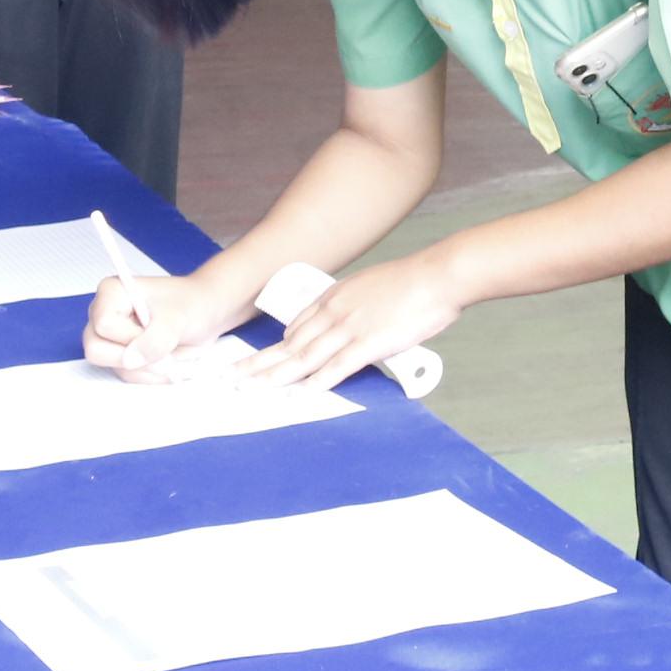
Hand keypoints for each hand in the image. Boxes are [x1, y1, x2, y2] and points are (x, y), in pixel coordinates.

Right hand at [81, 261, 261, 375]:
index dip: (130, 336)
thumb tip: (130, 360)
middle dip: (137, 358)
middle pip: (97, 350)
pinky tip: (169, 362)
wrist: (206, 314)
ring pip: (115, 367)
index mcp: (111, 293)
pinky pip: (128, 375)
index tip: (156, 331)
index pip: (105, 325)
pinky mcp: (122, 355)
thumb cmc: (192, 304)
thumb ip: (155, 339)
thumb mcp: (177, 318)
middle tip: (165, 354)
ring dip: (150, 369)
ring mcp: (112, 338)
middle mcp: (104, 314)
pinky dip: (152, 375)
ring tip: (173, 355)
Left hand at [254, 248, 468, 389]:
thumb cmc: (413, 283)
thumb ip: (359, 307)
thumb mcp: (373, 288)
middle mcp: (334, 312)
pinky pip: (337, 367)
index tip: (258, 360)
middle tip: (234, 376)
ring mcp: (350, 328)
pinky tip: (300, 394)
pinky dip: (317, 383)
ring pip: (304, 357)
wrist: (437, 276)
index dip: (276, 346)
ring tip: (252, 389)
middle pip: (290, 343)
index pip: (296, 325)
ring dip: (276, 376)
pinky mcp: (369, 343)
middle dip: (260, 362)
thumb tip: (359, 324)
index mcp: (335, 297)